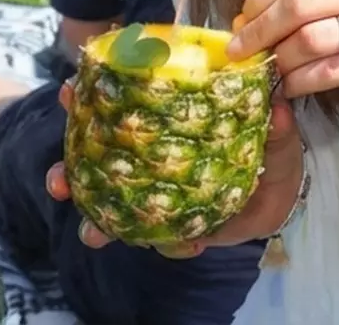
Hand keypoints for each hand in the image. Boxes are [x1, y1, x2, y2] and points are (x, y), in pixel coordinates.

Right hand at [46, 80, 303, 257]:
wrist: (281, 194)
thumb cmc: (267, 148)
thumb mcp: (275, 132)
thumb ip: (275, 123)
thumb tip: (277, 109)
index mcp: (164, 122)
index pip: (117, 105)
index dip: (87, 97)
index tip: (69, 92)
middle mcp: (148, 157)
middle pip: (94, 160)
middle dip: (66, 169)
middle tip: (57, 181)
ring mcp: (153, 193)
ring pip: (109, 207)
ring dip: (94, 220)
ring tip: (95, 232)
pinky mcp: (171, 226)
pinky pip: (158, 239)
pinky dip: (170, 246)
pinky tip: (189, 244)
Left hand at [225, 0, 338, 102]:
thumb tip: (258, 10)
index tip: (243, 16)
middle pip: (297, 2)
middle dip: (258, 30)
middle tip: (240, 50)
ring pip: (309, 39)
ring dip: (278, 59)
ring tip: (270, 70)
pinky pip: (328, 73)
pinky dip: (299, 82)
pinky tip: (291, 87)